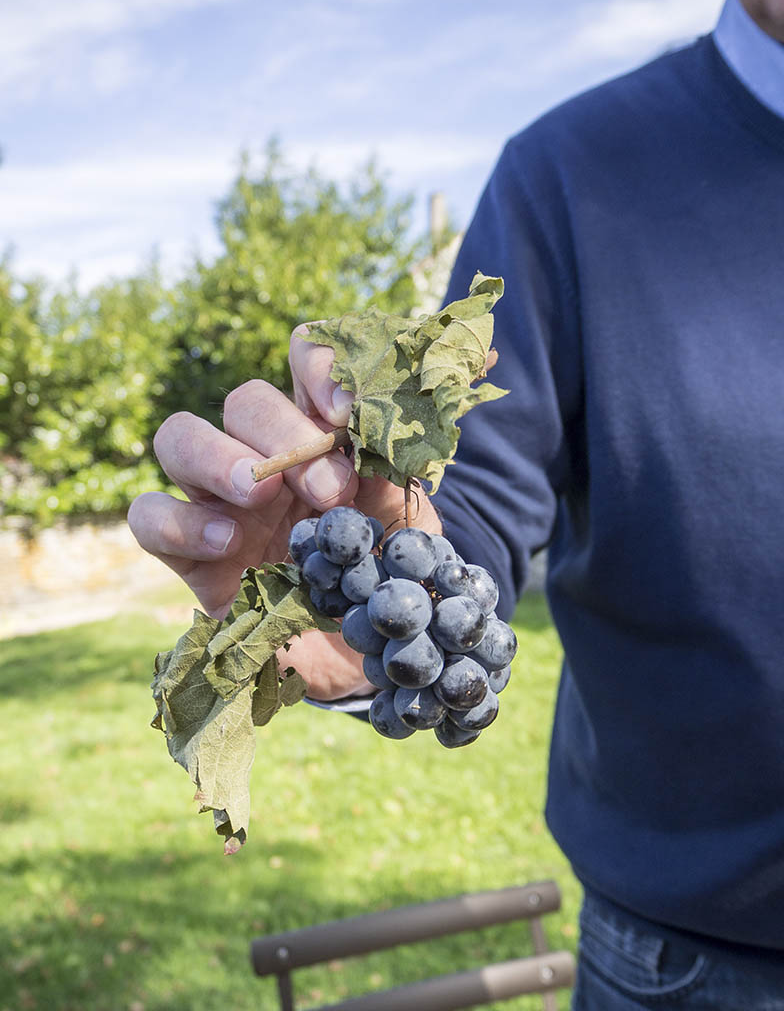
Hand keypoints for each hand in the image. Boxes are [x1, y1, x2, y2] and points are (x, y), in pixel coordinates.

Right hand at [128, 325, 441, 699]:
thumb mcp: (406, 521)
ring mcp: (217, 500)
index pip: (303, 359)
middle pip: (244, 400)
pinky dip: (182, 522)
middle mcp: (262, 455)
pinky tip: (228, 543)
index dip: (319, 368)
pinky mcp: (187, 554)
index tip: (349, 413)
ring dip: (217, 456)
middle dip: (283, 435)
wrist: (367, 650)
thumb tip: (376, 428)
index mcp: (319, 432)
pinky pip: (150, 517)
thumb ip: (389, 472)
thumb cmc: (387, 576)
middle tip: (329, 490)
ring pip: (177, 437)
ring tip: (257, 491)